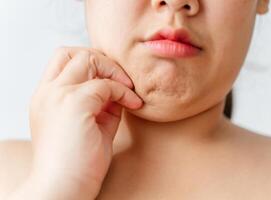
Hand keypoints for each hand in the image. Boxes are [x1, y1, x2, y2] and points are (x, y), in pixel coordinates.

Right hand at [28, 47, 142, 198]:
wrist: (64, 190)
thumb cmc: (77, 163)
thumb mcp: (88, 126)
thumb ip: (100, 104)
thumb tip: (119, 89)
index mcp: (46, 98)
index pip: (63, 60)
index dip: (90, 63)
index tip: (112, 82)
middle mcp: (47, 93)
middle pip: (72, 52)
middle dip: (102, 61)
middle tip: (121, 81)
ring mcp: (58, 96)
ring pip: (87, 59)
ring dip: (113, 72)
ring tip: (129, 91)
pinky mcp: (74, 104)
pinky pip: (105, 85)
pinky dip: (123, 91)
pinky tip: (134, 104)